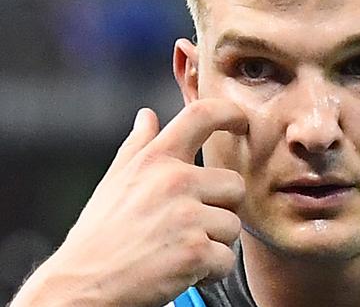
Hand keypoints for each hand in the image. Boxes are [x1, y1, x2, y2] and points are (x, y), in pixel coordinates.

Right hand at [11, 99, 247, 306]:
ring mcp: (186, 216)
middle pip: (234, 184)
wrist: (81, 286)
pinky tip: (185, 269)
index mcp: (156, 160)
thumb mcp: (114, 180)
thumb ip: (137, 144)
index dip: (229, 112)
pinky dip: (211, 270)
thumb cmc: (100, 236)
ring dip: (215, 243)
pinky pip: (227, 258)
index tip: (240, 120)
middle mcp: (174, 181)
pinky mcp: (195, 251)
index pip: (202, 115)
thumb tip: (147, 116)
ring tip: (182, 249)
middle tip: (191, 226)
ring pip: (233, 225)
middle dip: (221, 208)